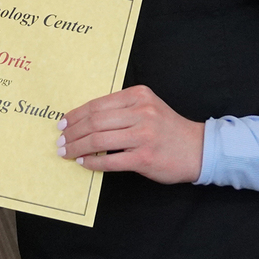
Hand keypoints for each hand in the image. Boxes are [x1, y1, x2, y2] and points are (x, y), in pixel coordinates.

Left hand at [56, 85, 203, 183]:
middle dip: (72, 132)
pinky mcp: (145, 157)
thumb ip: (120, 109)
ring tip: (66, 152)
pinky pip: (110, 160)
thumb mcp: (146, 107)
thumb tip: (84, 119)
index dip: (75, 115)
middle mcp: (141, 112)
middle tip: (60, 141)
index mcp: (137, 95)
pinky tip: (83, 163)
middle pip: (94, 121)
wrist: (199, 149)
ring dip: (77, 147)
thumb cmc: (167, 128)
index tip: (62, 123)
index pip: (97, 104)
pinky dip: (92, 162)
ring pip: (98, 139)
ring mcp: (143, 135)